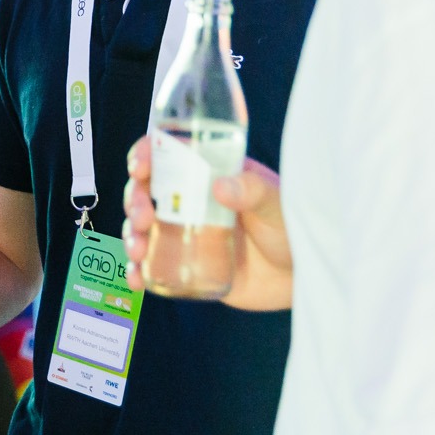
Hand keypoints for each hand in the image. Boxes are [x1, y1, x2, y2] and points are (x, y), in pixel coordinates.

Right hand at [121, 134, 292, 311]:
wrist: (303, 274)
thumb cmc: (293, 227)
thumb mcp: (276, 202)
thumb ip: (252, 191)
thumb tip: (219, 186)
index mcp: (209, 173)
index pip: (168, 155)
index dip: (145, 156)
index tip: (139, 168)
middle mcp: (191, 199)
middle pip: (147, 191)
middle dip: (135, 201)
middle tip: (143, 218)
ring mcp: (186, 232)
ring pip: (143, 227)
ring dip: (131, 236)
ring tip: (137, 251)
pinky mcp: (186, 262)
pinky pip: (154, 264)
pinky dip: (138, 271)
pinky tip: (137, 279)